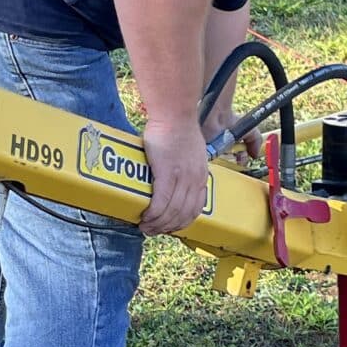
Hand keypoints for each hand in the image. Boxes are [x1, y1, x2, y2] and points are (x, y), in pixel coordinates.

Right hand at [139, 122, 211, 236]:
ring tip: (145, 227)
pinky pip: (161, 202)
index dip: (182, 222)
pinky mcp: (167, 174)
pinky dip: (153, 214)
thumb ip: (183, 167)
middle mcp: (194, 180)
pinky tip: (145, 217)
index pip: (195, 209)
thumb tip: (170, 175)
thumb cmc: (177, 128)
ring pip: (171, 212)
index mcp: (201, 176)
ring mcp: (182, 178)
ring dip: (158, 224)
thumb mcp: (190, 153)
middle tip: (153, 230)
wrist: (174, 115)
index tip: (169, 227)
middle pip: (183, 215)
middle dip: (167, 228)